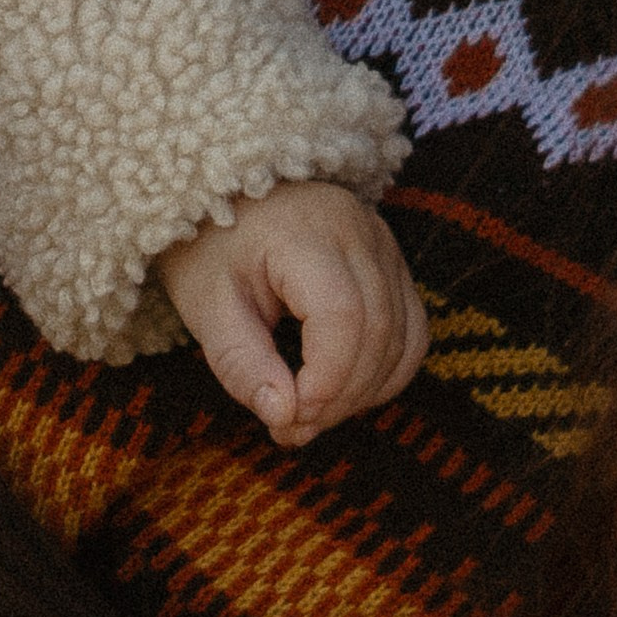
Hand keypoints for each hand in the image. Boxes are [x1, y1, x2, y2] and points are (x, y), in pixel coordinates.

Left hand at [157, 182, 430, 445]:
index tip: (290, 418)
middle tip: (291, 428)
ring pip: (402, 336)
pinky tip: (342, 389)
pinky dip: (384, 370)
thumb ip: (243, 363)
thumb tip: (287, 417)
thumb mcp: (206, 306)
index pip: (341, 316)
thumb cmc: (210, 246)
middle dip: (340, 396)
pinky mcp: (391, 260)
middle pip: (377, 331)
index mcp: (304, 231)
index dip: (326, 379)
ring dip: (363, 391)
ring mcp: (382, 242)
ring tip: (310, 413)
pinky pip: (410, 328)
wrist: (223, 188)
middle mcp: (358, 230)